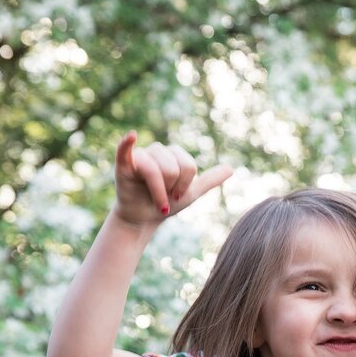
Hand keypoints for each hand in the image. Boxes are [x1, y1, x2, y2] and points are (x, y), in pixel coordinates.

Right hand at [112, 132, 231, 228]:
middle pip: (174, 168)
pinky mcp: (123, 165)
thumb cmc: (165, 204)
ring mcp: (140, 155)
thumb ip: (209, 180)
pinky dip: (127, 143)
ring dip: (158, 193)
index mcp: (174, 154)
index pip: (188, 166)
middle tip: (163, 197)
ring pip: (157, 170)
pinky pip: (126, 150)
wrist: (144, 219)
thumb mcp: (192, 193)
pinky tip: (132, 136)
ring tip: (154, 198)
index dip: (184, 186)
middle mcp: (157, 151)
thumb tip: (231, 169)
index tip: (176, 195)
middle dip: (170, 189)